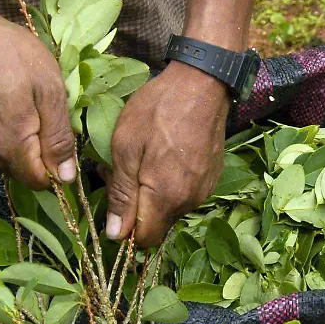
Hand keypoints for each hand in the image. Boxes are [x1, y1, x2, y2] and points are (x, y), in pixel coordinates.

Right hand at [0, 5, 76, 190]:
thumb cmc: (9, 56)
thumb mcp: (49, 91)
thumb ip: (59, 138)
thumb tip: (66, 178)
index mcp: (11, 149)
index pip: (40, 182)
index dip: (56, 166)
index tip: (59, 135)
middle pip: (23, 171)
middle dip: (39, 150)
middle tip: (41, 109)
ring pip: (7, 159)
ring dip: (21, 140)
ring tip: (21, 102)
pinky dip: (2, 132)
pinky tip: (3, 102)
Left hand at [105, 62, 228, 246]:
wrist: (202, 83)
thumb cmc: (157, 110)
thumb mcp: (125, 148)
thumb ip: (121, 194)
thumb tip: (115, 235)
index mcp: (166, 197)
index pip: (144, 239)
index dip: (124, 230)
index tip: (114, 201)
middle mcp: (189, 201)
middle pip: (157, 225)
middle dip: (135, 209)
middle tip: (120, 172)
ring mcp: (204, 190)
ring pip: (169, 209)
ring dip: (150, 195)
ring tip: (140, 159)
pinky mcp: (211, 178)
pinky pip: (183, 194)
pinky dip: (167, 184)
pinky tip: (160, 155)